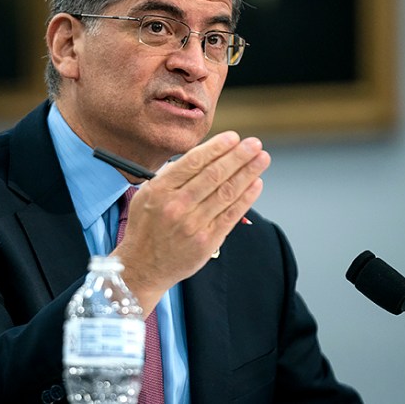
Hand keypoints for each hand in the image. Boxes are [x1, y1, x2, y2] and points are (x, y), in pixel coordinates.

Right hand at [111, 131, 269, 313]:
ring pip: (226, 193)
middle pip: (214, 175)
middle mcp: (176, 206)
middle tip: (254, 144)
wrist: (142, 266)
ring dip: (248, 173)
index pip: (194, 161)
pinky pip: (231, 215)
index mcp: (160, 190)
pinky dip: (246, 198)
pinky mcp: (206, 242)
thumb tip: (201, 155)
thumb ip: (171, 176)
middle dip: (238, 156)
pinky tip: (256, 184)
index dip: (217, 147)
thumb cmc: (147, 227)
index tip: (234, 137)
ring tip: (262, 159)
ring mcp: (193, 225)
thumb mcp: (146, 195)